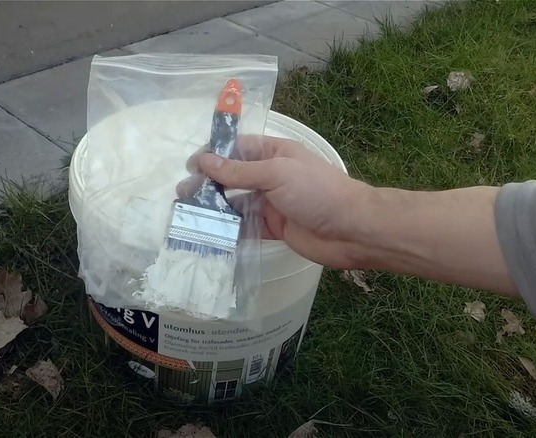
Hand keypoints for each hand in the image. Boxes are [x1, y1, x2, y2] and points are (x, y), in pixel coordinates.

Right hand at [178, 135, 374, 268]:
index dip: (213, 155)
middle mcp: (270, 177)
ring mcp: (271, 204)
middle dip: (208, 183)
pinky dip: (228, 231)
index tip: (191, 166)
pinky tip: (208, 234)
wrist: (352, 229)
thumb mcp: (276, 173)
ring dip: (214, 208)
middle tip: (183, 194)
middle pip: (232, 177)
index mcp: (274, 154)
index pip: (237, 149)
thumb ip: (239, 170)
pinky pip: (245, 228)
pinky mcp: (273, 229)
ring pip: (235, 203)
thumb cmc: (317, 191)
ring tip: (189, 215)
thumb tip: (204, 160)